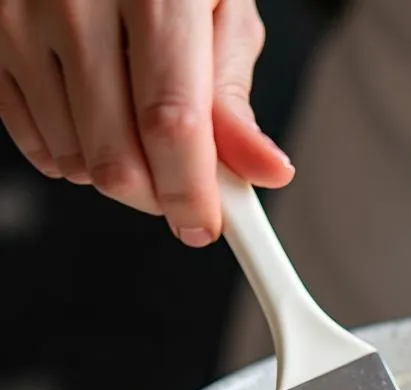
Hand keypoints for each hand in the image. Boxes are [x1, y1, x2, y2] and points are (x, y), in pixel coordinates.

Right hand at [0, 0, 293, 243]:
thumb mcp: (218, 11)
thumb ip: (234, 99)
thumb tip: (266, 172)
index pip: (171, 124)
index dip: (190, 192)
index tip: (204, 225)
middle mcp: (78, 0)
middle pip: (117, 157)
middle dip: (158, 197)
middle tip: (180, 190)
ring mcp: (20, 17)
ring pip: (75, 161)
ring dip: (116, 174)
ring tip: (132, 124)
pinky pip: (32, 143)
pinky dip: (71, 157)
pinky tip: (92, 118)